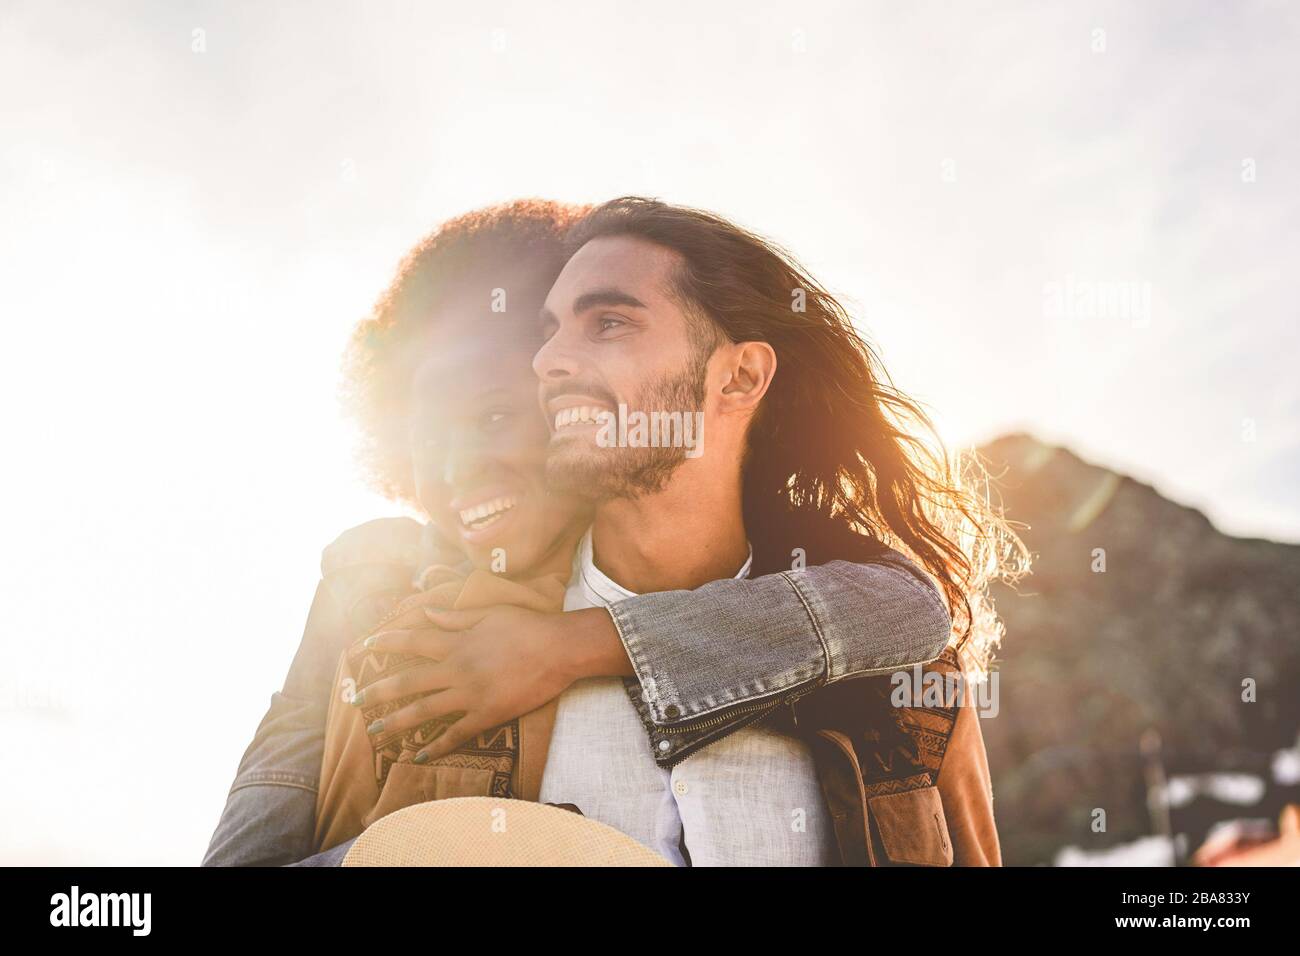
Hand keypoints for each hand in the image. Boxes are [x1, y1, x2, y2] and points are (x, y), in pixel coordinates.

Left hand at [354, 604, 629, 761]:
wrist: (559, 649)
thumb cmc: (528, 626)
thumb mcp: (490, 613)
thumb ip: (455, 616)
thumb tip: (426, 611)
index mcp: (456, 642)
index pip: (412, 640)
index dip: (386, 642)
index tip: (363, 646)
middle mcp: (457, 669)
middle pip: (408, 681)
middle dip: (378, 691)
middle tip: (356, 701)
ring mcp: (470, 694)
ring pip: (424, 711)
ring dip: (396, 722)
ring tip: (375, 732)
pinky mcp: (487, 715)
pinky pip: (456, 734)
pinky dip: (436, 746)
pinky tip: (418, 755)